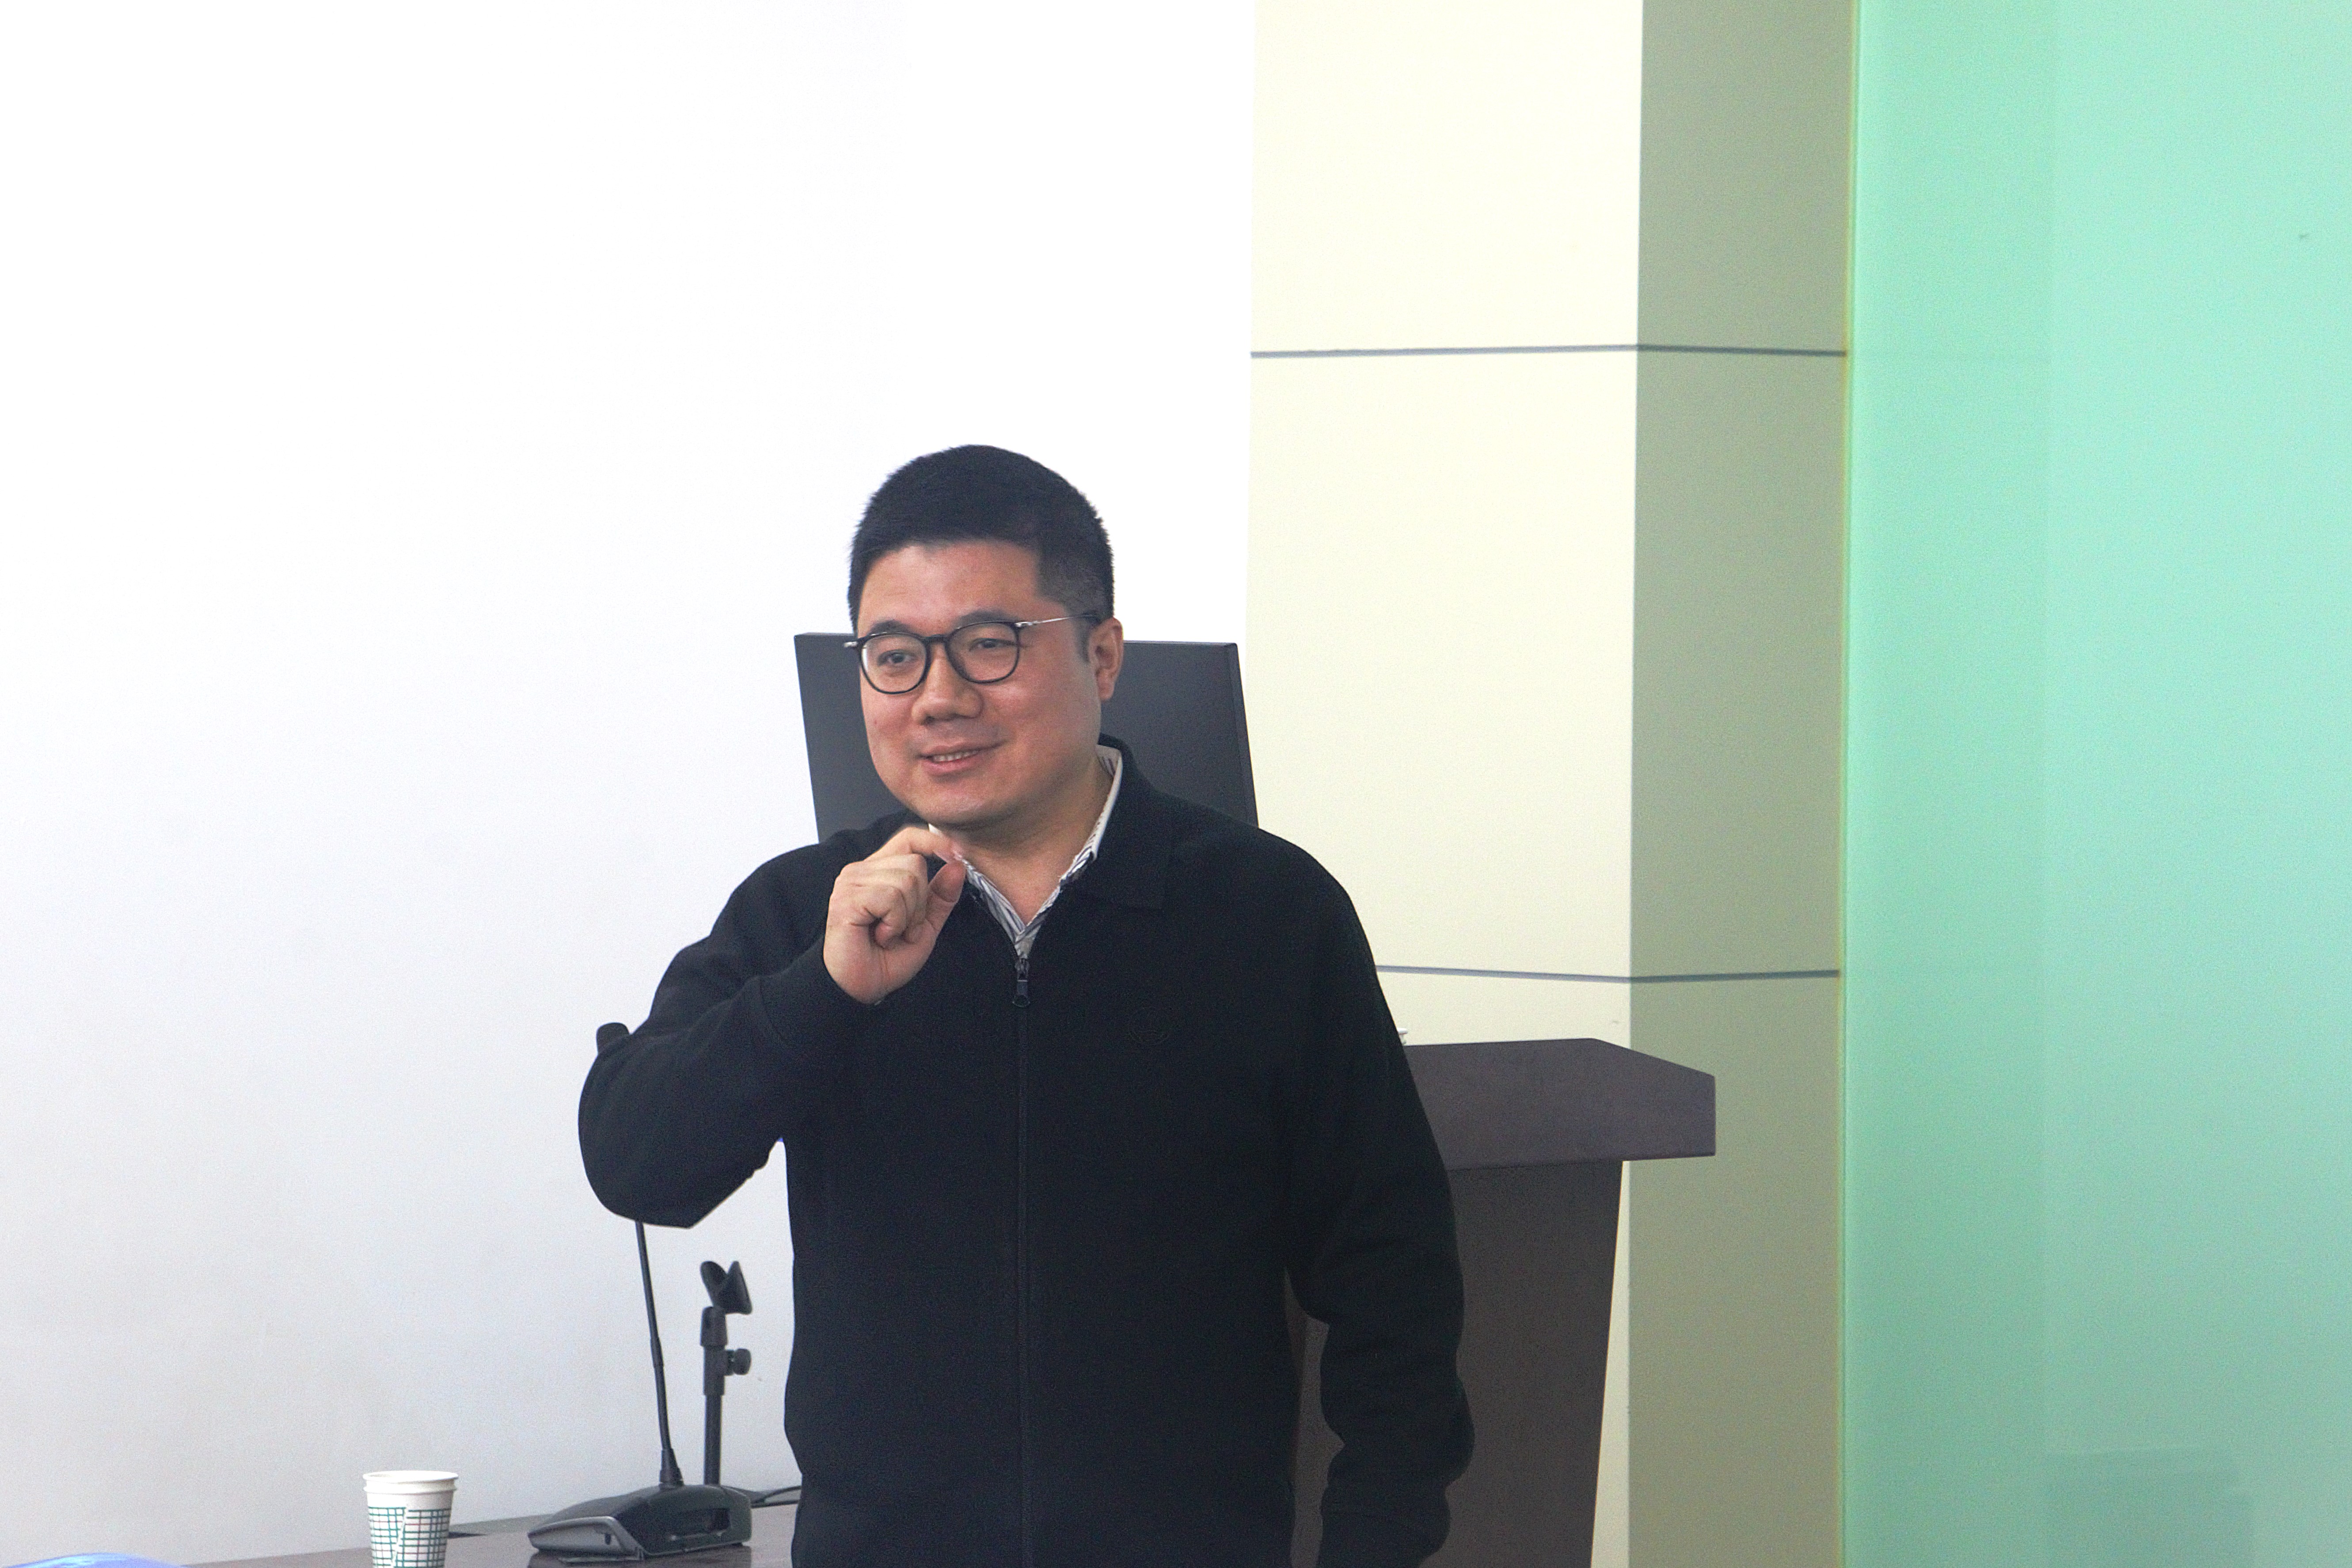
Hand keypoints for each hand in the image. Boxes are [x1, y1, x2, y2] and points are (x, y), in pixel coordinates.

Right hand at [823, 825, 968, 1003]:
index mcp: (879, 871)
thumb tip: (959, 865)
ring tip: (889, 934)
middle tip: (902, 928)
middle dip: (920, 903)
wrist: (862, 987)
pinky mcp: (846, 898)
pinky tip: (879, 936)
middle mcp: (862, 870)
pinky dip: (894, 924)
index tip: (957, 854)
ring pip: (906, 881)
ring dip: (907, 917)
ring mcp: (851, 882)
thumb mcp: (925, 925)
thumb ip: (941, 896)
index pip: (908, 838)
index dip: (934, 842)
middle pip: (915, 864)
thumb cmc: (887, 958)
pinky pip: (891, 898)